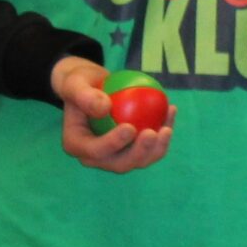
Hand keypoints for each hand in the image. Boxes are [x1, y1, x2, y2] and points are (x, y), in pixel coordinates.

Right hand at [53, 56, 174, 172]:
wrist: (91, 87)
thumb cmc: (80, 83)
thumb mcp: (75, 84)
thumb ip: (84, 96)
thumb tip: (104, 108)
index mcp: (77, 145)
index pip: (96, 151)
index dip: (113, 144)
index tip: (130, 127)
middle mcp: (95, 157)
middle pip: (120, 163)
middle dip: (139, 153)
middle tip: (153, 133)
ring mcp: (114, 156)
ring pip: (138, 160)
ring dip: (156, 148)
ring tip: (167, 127)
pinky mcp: (130, 149)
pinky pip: (149, 147)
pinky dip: (162, 133)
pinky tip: (171, 110)